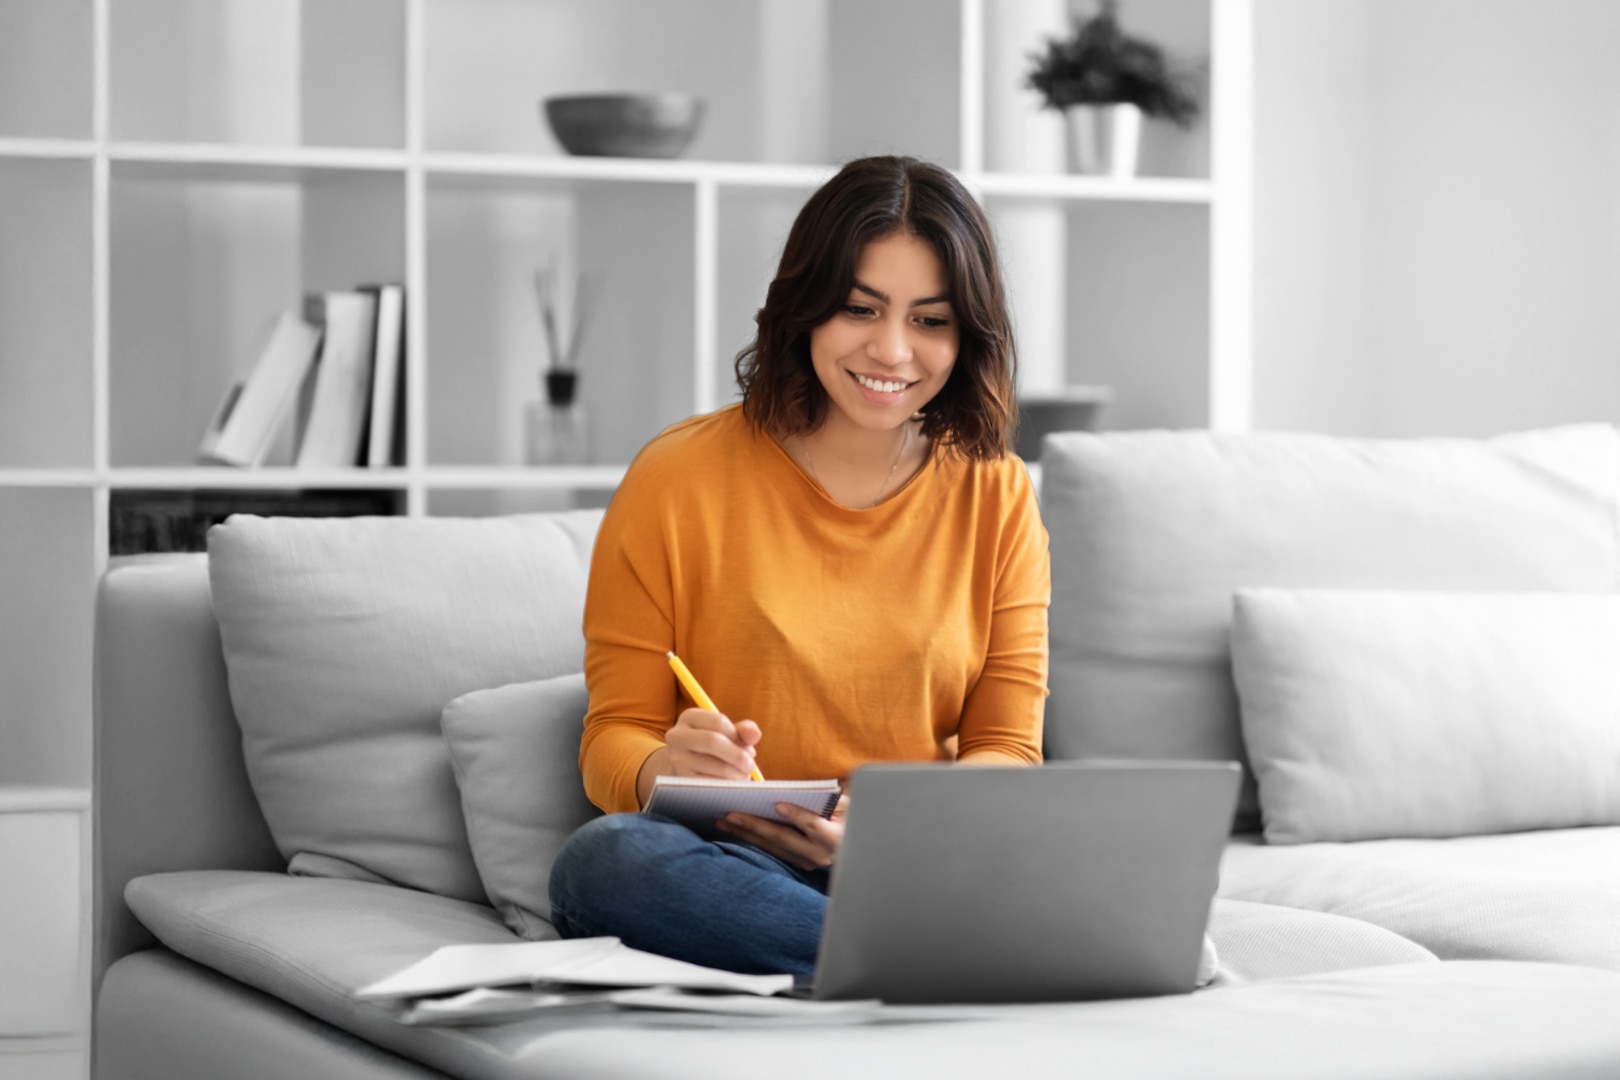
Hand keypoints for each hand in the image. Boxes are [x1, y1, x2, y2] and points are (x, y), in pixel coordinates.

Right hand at [664, 707, 760, 780]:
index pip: (718, 721)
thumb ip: (742, 731)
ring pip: (713, 765)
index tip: (748, 747)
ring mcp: (676, 758)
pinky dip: (726, 784)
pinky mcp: (681, 779)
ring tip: (743, 775)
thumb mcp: (726, 734)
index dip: (737, 736)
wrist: (686, 767)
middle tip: (751, 765)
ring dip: (736, 773)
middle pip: (712, 741)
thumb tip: (755, 733)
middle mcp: (677, 736)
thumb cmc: (712, 747)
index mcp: (689, 717)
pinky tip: (731, 783)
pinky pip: (709, 782)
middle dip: (738, 755)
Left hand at [715, 795, 848, 871]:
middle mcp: (819, 854)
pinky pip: (771, 851)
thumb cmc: (851, 818)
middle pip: (784, 839)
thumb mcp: (849, 806)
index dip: (796, 815)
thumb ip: (831, 800)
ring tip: (724, 821)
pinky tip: (736, 830)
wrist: (856, 846)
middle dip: (755, 825)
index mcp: (835, 838)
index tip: (777, 804)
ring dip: (746, 834)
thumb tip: (805, 790)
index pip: (814, 826)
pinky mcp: (797, 864)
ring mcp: (806, 862)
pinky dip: (752, 839)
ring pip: (772, 848)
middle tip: (731, 813)